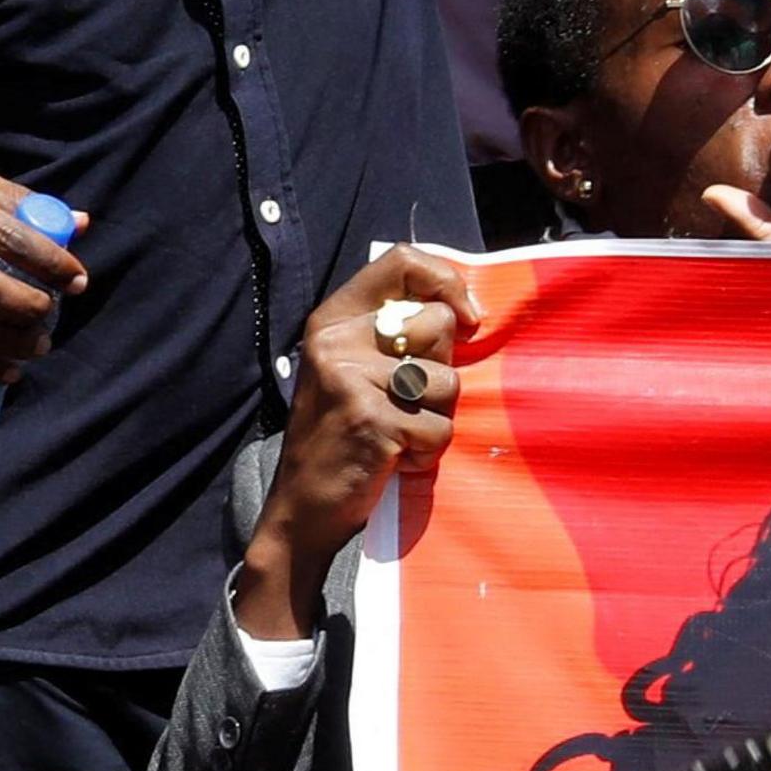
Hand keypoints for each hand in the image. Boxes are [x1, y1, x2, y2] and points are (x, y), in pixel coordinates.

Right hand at [238, 249, 485, 640]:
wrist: (302, 509)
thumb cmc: (341, 438)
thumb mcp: (353, 369)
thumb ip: (396, 334)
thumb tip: (468, 314)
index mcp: (333, 319)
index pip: (401, 261)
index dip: (446, 282)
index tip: (468, 319)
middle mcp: (337, 341)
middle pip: (438, 325)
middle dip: (440, 370)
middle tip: (406, 402)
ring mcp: (351, 379)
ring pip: (446, 381)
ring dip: (435, 416)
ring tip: (399, 433)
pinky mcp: (372, 421)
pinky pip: (439, 428)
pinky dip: (427, 451)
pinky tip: (396, 459)